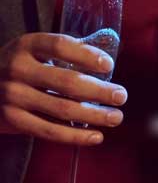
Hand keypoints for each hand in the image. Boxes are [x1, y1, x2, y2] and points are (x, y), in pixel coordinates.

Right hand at [0, 33, 125, 146]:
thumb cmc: (20, 67)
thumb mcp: (33, 51)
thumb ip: (64, 54)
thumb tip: (108, 63)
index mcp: (27, 45)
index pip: (60, 46)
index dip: (87, 55)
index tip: (109, 65)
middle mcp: (17, 69)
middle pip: (66, 81)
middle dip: (100, 91)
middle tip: (121, 96)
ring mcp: (12, 95)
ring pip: (61, 108)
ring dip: (95, 115)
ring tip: (116, 117)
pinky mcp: (11, 119)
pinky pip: (48, 130)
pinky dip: (75, 135)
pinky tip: (96, 136)